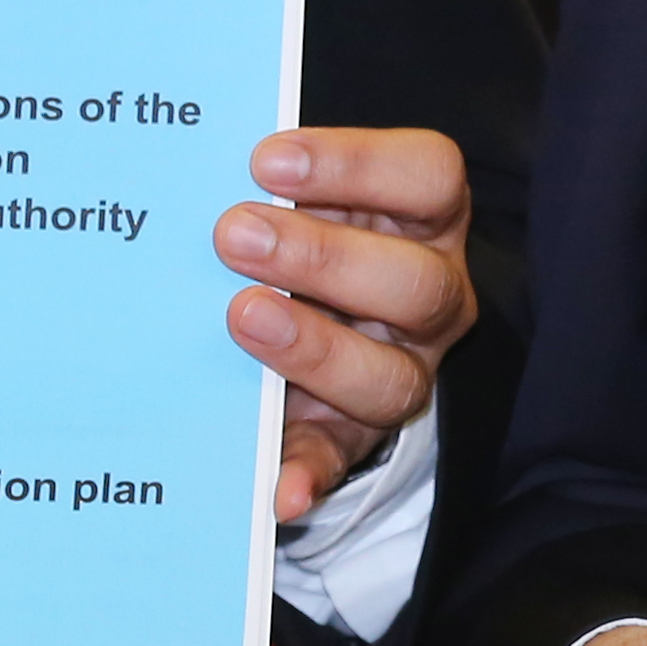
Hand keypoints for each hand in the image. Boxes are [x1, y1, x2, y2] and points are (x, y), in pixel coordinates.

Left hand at [214, 126, 478, 522]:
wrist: (310, 322)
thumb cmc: (301, 234)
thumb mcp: (307, 200)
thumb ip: (278, 188)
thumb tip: (214, 160)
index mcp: (426, 218)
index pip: (428, 175)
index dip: (356, 164)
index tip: (267, 161)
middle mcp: (432, 296)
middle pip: (415, 282)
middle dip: (324, 258)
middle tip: (234, 236)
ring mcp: (403, 372)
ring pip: (391, 378)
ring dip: (315, 349)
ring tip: (242, 317)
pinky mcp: (354, 437)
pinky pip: (339, 462)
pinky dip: (307, 473)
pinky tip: (277, 485)